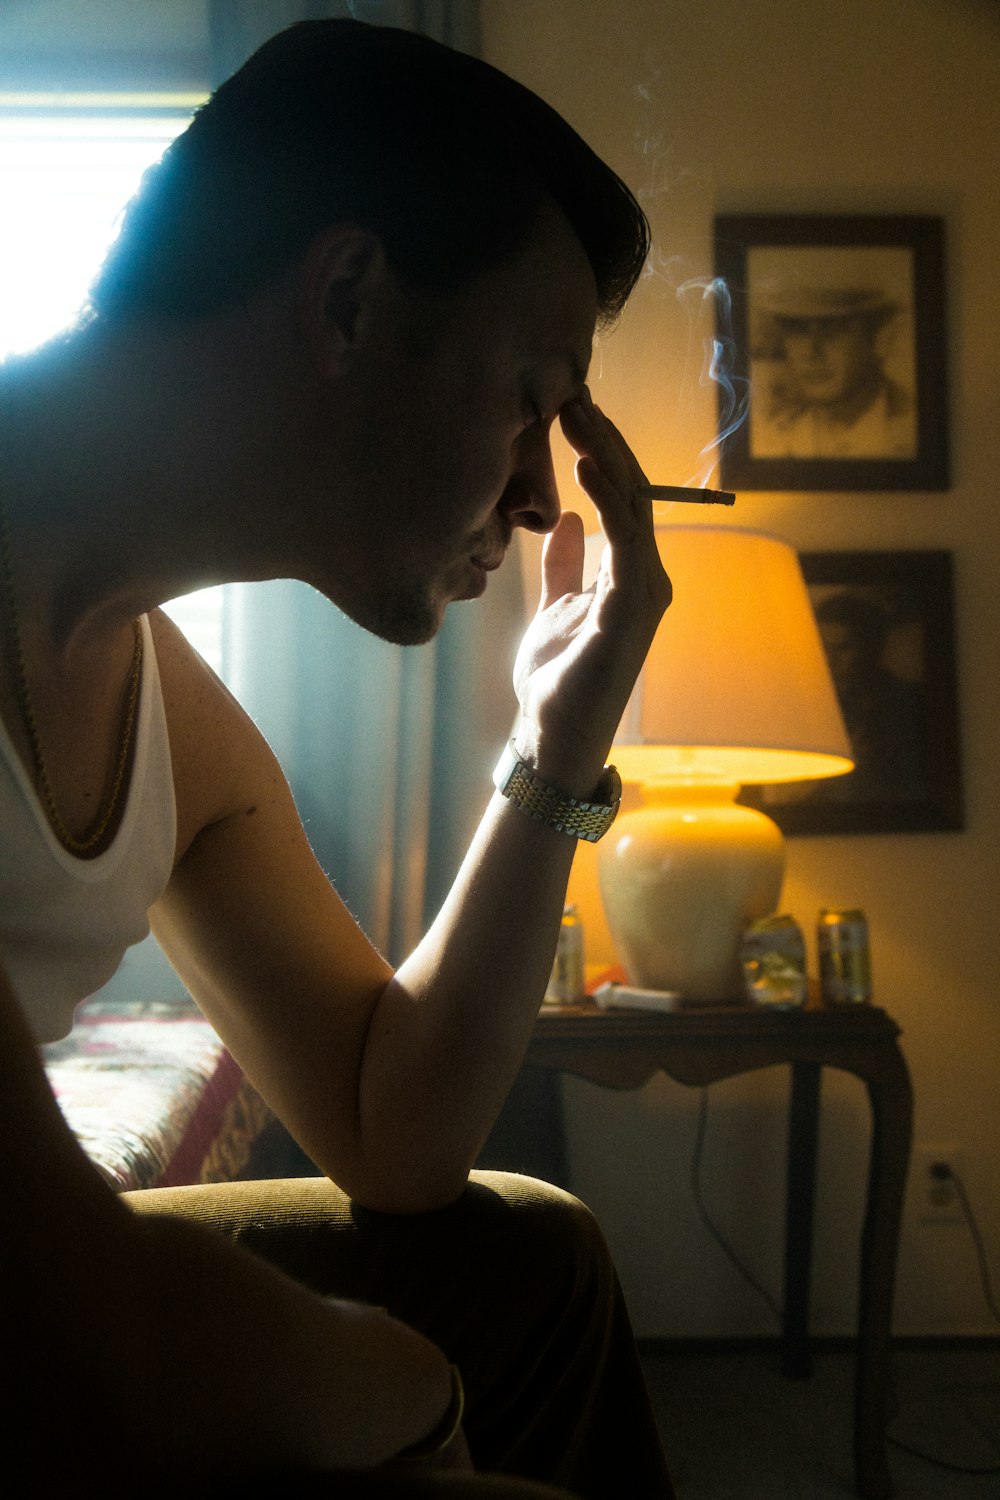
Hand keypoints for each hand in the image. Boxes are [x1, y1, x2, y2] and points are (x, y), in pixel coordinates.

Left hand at [512, 388, 671, 792]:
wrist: (549, 735)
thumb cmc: (555, 679)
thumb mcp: (554, 608)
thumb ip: (565, 566)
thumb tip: (566, 520)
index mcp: (630, 575)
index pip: (623, 499)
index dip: (600, 452)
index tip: (569, 411)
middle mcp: (647, 579)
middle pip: (635, 493)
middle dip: (605, 442)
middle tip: (573, 395)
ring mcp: (645, 596)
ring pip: (636, 509)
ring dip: (608, 459)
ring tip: (578, 417)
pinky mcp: (631, 614)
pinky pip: (627, 544)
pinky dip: (611, 504)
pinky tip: (587, 470)